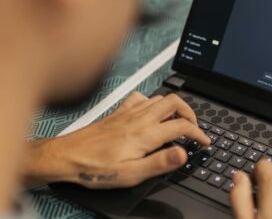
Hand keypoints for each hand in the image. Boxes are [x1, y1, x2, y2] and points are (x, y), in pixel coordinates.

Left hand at [23, 92, 209, 188]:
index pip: (182, 126)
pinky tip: (151, 112)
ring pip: (160, 98)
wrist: (67, 156)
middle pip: (175, 102)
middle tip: (194, 127)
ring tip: (178, 121)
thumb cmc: (96, 168)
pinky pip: (141, 97)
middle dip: (191, 113)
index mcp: (146, 134)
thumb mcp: (131, 174)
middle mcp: (140, 118)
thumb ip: (160, 163)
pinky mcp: (119, 111)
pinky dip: (153, 102)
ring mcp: (129, 112)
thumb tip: (183, 153)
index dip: (199, 133)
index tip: (204, 142)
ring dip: (175, 107)